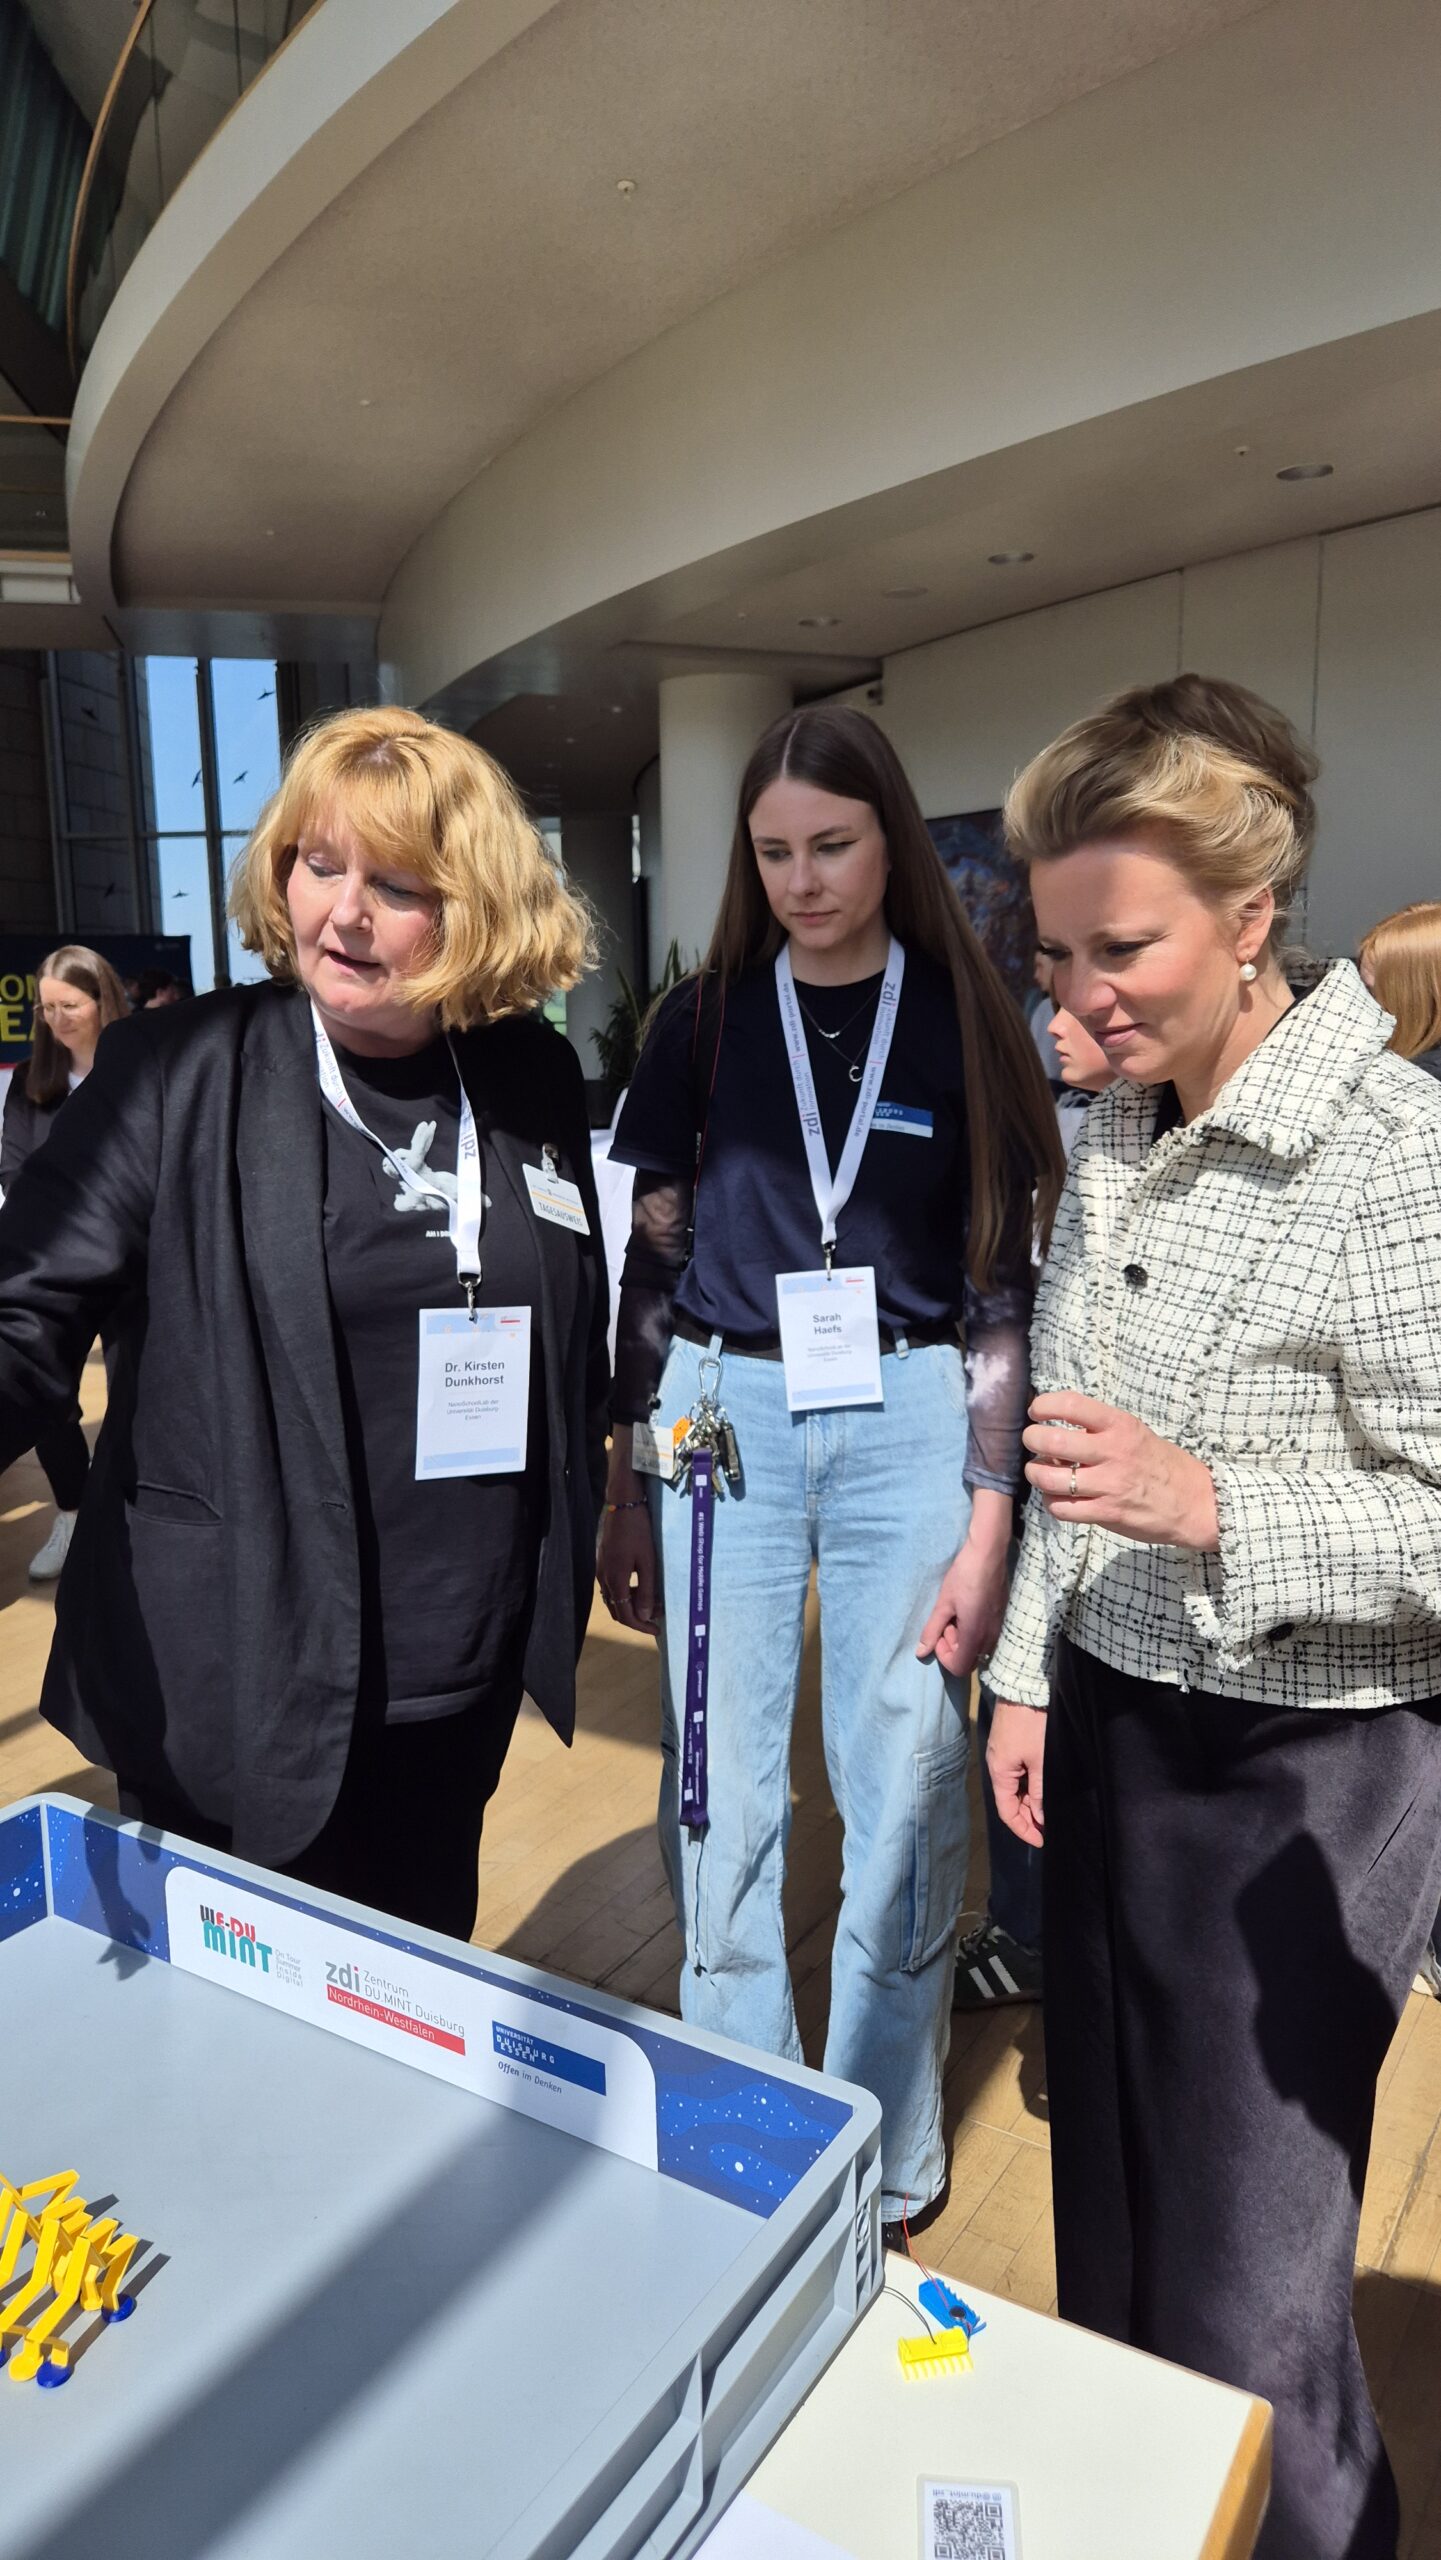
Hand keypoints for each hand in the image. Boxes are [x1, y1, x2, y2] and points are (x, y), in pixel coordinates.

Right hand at [597, 1499, 660, 1634]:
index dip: (641, 1626)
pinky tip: (641, 1586)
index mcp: (615, 1580)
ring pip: (614, 1598)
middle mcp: (604, 1578)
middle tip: (656, 1619)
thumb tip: (644, 1616)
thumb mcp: (648, 1562)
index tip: (656, 1630)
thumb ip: (646, 1590)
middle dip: (636, 1618)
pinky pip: (613, 1586)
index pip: (625, 1615)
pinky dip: (626, 1593)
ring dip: (631, 1605)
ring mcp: (601, 1570)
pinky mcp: (603, 1562)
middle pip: (617, 1610)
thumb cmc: (638, 1531)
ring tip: (653, 1602)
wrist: (622, 1505)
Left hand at [916, 1531, 1009, 1679]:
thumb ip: (931, 1630)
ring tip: (956, 1613)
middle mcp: (990, 1636)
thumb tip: (920, 1653)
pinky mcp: (1002, 1617)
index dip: (944, 1657)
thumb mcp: (943, 1603)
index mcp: (974, 1635)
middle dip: (953, 1647)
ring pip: (978, 1648)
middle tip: (946, 1623)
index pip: (960, 1668)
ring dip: (963, 1638)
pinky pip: (986, 1636)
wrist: (989, 1554)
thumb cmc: (963, 1576)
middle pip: (970, 1660)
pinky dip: (974, 1630)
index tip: (939, 1635)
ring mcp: (999, 1627)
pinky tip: (967, 1608)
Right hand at [987, 1698, 1046, 1846]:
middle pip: (1010, 1800)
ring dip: (1030, 1800)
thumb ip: (1040, 1792)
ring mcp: (1003, 1752)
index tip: (1042, 1841)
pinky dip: (1029, 1784)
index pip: (1007, 1812)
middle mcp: (997, 1764)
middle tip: (1050, 1828)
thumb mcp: (1041, 1761)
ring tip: (1050, 1810)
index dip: (1024, 1829)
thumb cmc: (1033, 1724)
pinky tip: (1044, 1787)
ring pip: (1015, 1786)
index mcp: (999, 1772)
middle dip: (1028, 1817)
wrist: (1025, 1686)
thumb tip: (1041, 1818)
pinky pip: (1018, 1772)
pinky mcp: (1011, 1742)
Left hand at [1023, 1391, 1219, 1549]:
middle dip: (1032, 1440)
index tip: (1037, 1411)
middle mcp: (1113, 1452)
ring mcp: (1109, 1484)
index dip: (1045, 1405)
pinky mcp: (1107, 1513)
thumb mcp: (1137, 1435)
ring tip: (1040, 1472)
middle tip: (1033, 1442)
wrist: (1197, 1503)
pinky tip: (1059, 1497)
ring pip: (1049, 1478)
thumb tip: (1057, 1432)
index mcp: (1121, 1426)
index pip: (1071, 1404)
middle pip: (1051, 1441)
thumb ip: (1100, 1432)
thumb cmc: (1163, 1465)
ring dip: (1036, 1473)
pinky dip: (1052, 1502)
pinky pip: (1062, 1508)